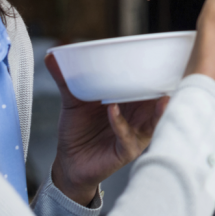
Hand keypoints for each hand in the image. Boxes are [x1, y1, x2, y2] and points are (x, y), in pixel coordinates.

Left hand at [46, 53, 168, 205]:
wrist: (69, 161)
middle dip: (162, 88)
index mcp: (132, 102)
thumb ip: (67, 79)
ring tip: (155, 94)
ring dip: (154, 108)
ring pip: (153, 120)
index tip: (159, 57)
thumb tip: (52, 54)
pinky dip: (121, 123)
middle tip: (161, 72)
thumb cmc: (79, 130)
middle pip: (158, 100)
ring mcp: (136, 134)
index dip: (159, 72)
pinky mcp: (126, 151)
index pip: (151, 85)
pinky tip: (113, 110)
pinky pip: (127, 137)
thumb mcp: (74, 100)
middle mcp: (140, 117)